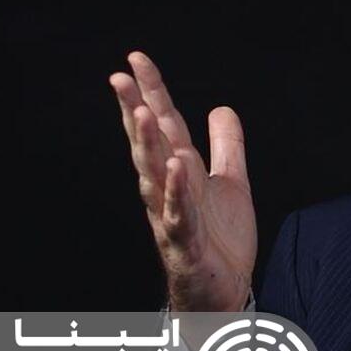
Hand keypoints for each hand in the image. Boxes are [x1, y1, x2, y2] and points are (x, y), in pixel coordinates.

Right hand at [110, 52, 256, 312]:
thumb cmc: (220, 239)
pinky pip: (177, 213)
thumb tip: (221, 108)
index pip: (163, 125)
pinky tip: (176, 166)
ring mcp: (171, 215)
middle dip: (134, 110)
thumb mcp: (231, 182)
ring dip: (148, 145)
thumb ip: (226, 146)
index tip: (135, 58)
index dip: (151, 91)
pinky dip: (176, 190)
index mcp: (180, 172)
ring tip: (141, 112)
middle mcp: (169, 189)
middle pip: (149, 144)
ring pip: (154, 176)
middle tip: (119, 77)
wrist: (224, 292)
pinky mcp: (183, 243)